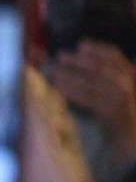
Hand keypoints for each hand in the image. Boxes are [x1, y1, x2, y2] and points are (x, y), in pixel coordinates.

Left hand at [49, 40, 135, 157]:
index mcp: (131, 75)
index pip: (115, 56)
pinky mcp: (112, 112)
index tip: (81, 45)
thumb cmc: (117, 111)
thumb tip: (76, 56)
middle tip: (60, 56)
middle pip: (101, 67)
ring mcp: (122, 98)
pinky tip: (58, 88)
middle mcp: (129, 84)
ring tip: (53, 72)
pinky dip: (72, 91)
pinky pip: (88, 98)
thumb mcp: (114, 89)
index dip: (98, 49)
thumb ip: (100, 75)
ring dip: (71, 75)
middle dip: (79, 61)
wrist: (129, 136)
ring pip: (92, 82)